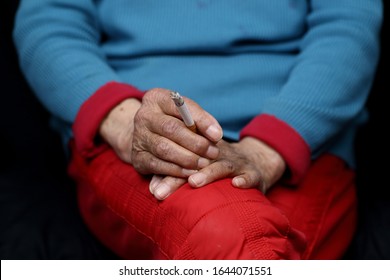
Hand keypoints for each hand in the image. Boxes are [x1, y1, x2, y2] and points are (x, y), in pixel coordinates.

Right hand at [99, 88, 222, 177]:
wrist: (147, 136)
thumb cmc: (174, 122)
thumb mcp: (185, 114)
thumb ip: (201, 120)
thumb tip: (216, 134)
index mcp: (157, 98)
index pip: (180, 106)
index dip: (200, 120)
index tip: (218, 135)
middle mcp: (144, 116)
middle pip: (171, 129)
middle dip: (196, 143)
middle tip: (213, 153)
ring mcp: (138, 137)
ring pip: (164, 149)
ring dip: (188, 158)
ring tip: (204, 163)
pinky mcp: (137, 157)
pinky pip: (157, 165)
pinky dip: (176, 170)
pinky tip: (191, 172)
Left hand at [149, 137, 285, 199]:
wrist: (254, 160)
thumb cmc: (218, 165)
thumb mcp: (198, 167)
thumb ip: (175, 176)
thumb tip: (154, 190)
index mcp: (201, 152)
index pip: (180, 159)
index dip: (166, 174)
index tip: (154, 191)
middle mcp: (217, 155)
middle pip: (196, 163)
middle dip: (178, 178)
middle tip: (162, 192)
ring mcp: (236, 163)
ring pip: (221, 166)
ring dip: (208, 173)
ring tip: (193, 182)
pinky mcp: (253, 172)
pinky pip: (251, 175)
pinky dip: (245, 179)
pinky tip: (236, 184)